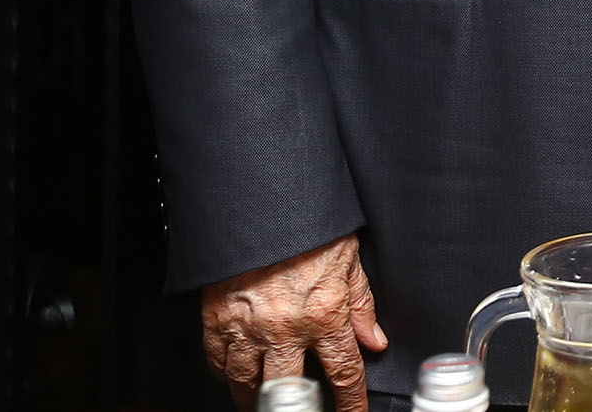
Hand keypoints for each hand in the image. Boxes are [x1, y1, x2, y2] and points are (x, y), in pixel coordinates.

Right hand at [203, 232, 388, 411]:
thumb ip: (361, 304)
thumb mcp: (348, 259)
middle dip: (296, 410)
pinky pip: (217, 359)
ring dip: (253, 398)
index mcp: (324, 314)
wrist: (263, 201)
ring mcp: (248, 326)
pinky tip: (231, 374)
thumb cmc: (308, 226)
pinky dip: (223, 372)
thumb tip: (374, 339)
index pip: (344, 372)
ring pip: (246, 383)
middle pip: (289, 391)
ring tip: (260, 403)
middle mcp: (286, 328)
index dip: (351, 402)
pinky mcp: (217, 318)